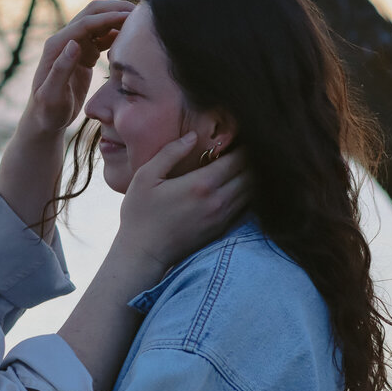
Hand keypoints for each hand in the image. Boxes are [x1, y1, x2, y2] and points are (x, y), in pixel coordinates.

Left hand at [25, 0, 134, 135]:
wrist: (45, 119)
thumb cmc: (47, 111)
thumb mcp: (52, 94)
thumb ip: (61, 69)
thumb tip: (74, 44)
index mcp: (56, 46)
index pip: (85, 23)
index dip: (108, 17)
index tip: (130, 16)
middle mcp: (65, 41)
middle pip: (92, 14)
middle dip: (114, 9)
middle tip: (140, 12)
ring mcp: (75, 45)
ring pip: (99, 22)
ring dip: (118, 18)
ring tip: (141, 22)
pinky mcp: (84, 54)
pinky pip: (103, 37)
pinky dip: (117, 33)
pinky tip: (132, 38)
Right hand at [118, 136, 249, 274]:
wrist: (143, 254)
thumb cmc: (140, 214)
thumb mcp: (146, 177)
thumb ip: (170, 153)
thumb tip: (193, 136)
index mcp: (201, 184)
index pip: (237, 159)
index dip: (241, 145)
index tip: (237, 136)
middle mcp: (218, 201)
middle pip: (250, 174)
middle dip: (250, 159)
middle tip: (241, 148)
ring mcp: (222, 218)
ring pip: (251, 191)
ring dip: (250, 176)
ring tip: (241, 165)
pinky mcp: (221, 230)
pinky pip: (246, 208)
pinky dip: (247, 194)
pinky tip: (236, 186)